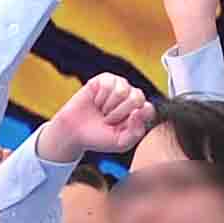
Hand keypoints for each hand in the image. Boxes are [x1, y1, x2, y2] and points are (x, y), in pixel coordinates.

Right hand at [44, 68, 159, 157]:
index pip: (148, 109)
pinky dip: (99, 98)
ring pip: (122, 90)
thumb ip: (136, 133)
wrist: (74, 132)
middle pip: (137, 97)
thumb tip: (139, 111)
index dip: (135, 118)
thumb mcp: (120, 143)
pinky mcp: (105, 79)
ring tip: (102, 111)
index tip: (121, 126)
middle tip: (108, 121)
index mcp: (140, 112)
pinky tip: (96, 103)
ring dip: (108, 106)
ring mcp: (119, 86)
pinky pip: (108, 84)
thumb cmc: (99, 137)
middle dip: (119, 113)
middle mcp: (132, 96)